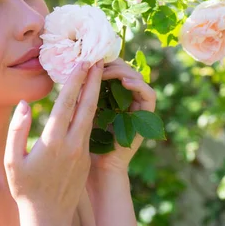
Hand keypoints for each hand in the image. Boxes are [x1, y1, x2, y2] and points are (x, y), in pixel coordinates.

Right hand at [3, 60, 103, 225]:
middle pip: (87, 106)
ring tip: (97, 74)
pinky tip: (90, 100)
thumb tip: (24, 104)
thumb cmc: (25, 187)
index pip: (67, 105)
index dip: (75, 82)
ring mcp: (83, 151)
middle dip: (93, 81)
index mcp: (53, 143)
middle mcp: (72, 145)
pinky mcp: (87, 157)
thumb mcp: (12, 160)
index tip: (81, 63)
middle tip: (98, 60)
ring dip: (94, 93)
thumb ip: (17, 130)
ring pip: (91, 117)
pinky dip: (91, 110)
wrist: (48, 215)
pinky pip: (90, 128)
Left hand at [91, 58, 156, 173]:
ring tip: (107, 71)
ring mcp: (137, 107)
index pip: (113, 68)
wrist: (97, 167)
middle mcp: (126, 98)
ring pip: (137, 78)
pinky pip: (149, 95)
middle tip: (98, 62)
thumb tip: (75, 68)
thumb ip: (83, 92)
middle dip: (112, 63)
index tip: (91, 58)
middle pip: (126, 69)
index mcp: (111, 95)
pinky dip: (139, 85)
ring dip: (123, 71)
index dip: (104, 61)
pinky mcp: (145, 117)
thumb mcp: (82, 110)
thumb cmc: (84, 141)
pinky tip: (126, 83)